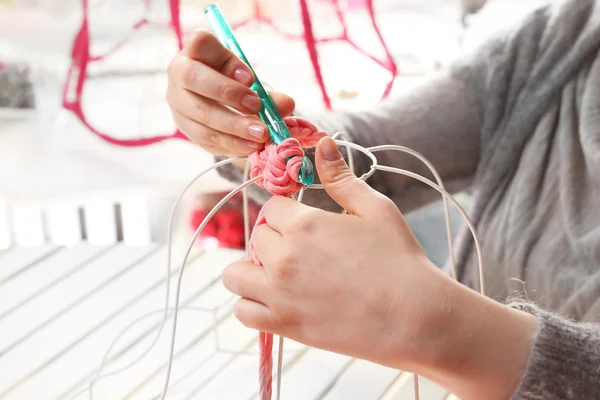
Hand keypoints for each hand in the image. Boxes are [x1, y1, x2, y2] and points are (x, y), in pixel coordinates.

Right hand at [166, 30, 294, 155]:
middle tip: (256, 106)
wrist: (216, 103)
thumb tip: (287, 104)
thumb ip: (267, 93)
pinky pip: (206, 137)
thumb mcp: (250, 82)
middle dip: (227, 93)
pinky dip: (232, 143)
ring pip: (200, 113)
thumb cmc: (234, 84)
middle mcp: (179, 72)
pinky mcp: (185, 127)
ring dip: (233, 126)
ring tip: (261, 134)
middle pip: (193, 78)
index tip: (250, 78)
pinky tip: (251, 145)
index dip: (226, 60)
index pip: (201, 43)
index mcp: (195, 50)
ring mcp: (177, 101)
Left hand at [222, 136, 449, 368]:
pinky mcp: (284, 326)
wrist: (415, 318)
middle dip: (276, 238)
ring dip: (252, 269)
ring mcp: (280, 295)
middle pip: (257, 237)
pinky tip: (275, 299)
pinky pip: (244, 312)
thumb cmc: (400, 260)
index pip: (272, 206)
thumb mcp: (375, 209)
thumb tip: (322, 144)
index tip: (303, 220)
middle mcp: (283, 258)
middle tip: (304, 249)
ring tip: (280, 273)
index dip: (288, 211)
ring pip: (236, 275)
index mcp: (303, 225)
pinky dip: (251, 304)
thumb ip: (341, 178)